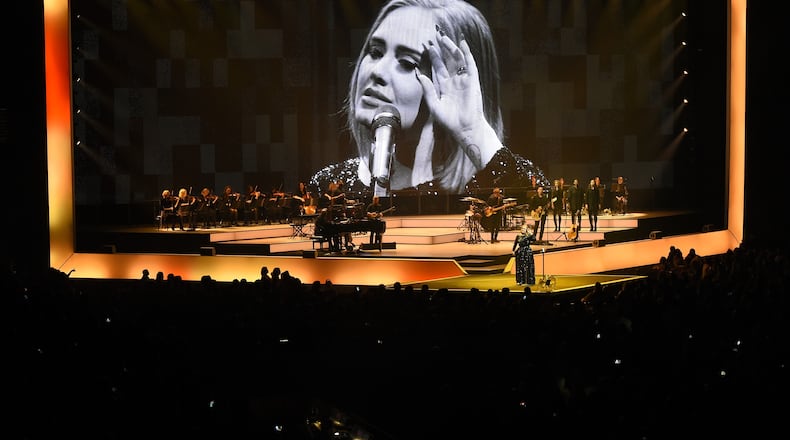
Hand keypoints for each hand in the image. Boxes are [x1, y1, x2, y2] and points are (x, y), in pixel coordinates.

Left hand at [416, 29, 499, 169]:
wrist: (464, 129)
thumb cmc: (449, 120)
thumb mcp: (433, 104)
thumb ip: (427, 89)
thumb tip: (419, 74)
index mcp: (444, 86)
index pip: (438, 67)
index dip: (433, 56)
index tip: (426, 45)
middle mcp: (454, 81)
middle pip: (447, 60)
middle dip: (441, 48)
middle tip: (434, 35)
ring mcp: (464, 80)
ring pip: (457, 59)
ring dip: (451, 47)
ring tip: (443, 37)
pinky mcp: (473, 81)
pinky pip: (470, 64)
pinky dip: (466, 53)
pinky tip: (461, 43)